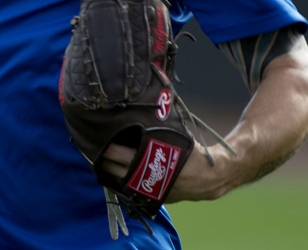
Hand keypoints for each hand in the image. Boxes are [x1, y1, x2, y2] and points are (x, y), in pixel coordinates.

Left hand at [102, 142, 235, 202]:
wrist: (211, 176)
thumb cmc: (191, 151)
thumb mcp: (175, 137)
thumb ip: (158, 130)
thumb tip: (149, 107)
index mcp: (156, 164)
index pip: (126, 158)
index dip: (112, 151)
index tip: (103, 142)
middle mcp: (152, 181)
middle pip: (120, 173)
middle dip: (107, 163)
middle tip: (96, 151)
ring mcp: (152, 193)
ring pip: (124, 185)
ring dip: (112, 175)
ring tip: (101, 163)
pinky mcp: (154, 199)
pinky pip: (133, 191)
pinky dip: (124, 183)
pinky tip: (115, 174)